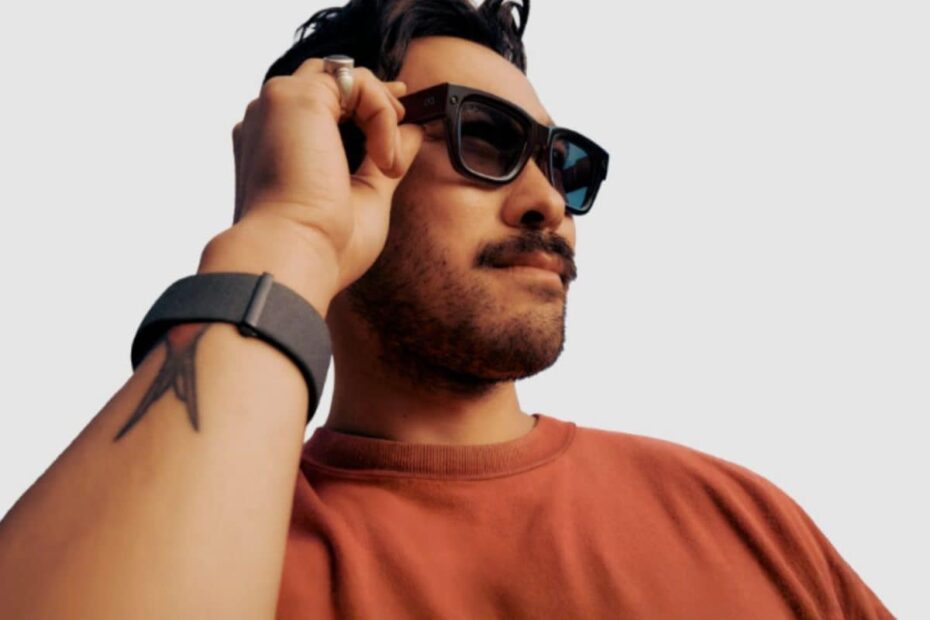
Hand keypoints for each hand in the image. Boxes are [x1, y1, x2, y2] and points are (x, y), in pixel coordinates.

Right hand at [201, 58, 423, 312]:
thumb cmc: (322, 245)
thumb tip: (412, 130)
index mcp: (273, 144)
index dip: (363, 103)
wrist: (293, 258)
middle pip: (330, 79)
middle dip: (375, 97)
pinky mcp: (296, 96)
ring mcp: (279, 104)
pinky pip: (358, 83)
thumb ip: (383, 158)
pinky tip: (384, 160)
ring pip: (345, 76)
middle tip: (404, 122)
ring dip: (382, 114)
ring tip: (390, 164)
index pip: (321, 104)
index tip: (398, 116)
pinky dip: (383, 117)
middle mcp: (269, 120)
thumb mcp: (365, 194)